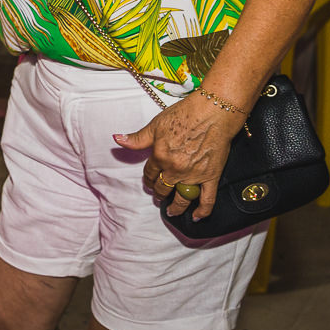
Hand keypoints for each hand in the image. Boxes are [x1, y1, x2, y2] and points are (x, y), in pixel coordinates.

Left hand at [113, 92, 244, 221]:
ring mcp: (193, 175)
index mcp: (160, 156)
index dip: (149, 178)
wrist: (212, 112)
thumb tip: (117, 139)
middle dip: (159, 192)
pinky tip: (196, 216)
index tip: (149, 181)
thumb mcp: (156, 125)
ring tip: (171, 210)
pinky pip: (207, 199)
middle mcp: (175, 169)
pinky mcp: (211, 176)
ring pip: (181, 198)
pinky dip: (202, 211)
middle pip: (163, 187)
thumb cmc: (184, 114)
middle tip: (159, 195)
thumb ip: (137, 138)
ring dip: (175, 207)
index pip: (150, 174)